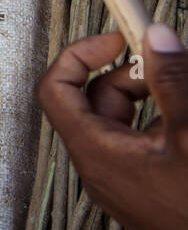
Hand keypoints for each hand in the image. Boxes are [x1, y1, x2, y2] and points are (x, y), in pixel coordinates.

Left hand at [36, 24, 187, 229]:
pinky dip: (165, 125)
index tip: (113, 39)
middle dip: (133, 75)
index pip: (55, 89)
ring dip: (156, 100)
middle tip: (166, 62)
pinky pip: (147, 145)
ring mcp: (125, 181)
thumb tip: (157, 40)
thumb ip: (171, 81)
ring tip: (185, 88)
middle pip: (98, 101)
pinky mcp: (149, 190)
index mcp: (96, 152)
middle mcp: (102, 168)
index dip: (80, 55)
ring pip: (127, 122)